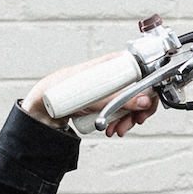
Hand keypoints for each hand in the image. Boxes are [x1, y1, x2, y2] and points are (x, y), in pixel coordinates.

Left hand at [23, 57, 159, 137]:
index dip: (148, 89)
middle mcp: (111, 74)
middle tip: (133, 123)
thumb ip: (121, 100)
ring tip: (116, 130)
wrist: (43, 106)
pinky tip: (112, 129)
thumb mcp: (95, 98)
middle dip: (138, 110)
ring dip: (127, 119)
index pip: (141, 71)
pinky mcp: (103, 100)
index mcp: (111, 63)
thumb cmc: (61, 91)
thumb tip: (145, 101)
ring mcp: (108, 88)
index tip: (146, 106)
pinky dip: (119, 121)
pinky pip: (119, 110)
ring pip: (129, 103)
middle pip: (139, 90)